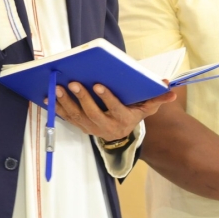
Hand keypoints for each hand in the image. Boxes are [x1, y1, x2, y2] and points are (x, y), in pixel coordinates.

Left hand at [54, 81, 175, 141]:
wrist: (121, 134)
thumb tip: (170, 89)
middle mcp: (106, 126)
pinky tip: (48, 99)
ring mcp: (91, 128)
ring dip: (65, 103)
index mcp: (122, 120)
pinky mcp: (80, 126)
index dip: (107, 98)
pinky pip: (67, 118)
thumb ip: (157, 99)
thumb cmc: (133, 114)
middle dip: (82, 98)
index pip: (115, 109)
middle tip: (73, 83)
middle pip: (92, 113)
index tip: (98, 85)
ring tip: (57, 89)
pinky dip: (57, 109)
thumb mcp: (146, 108)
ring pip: (77, 116)